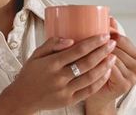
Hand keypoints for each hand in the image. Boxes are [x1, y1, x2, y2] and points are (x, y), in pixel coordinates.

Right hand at [0, 34, 117, 114]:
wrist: (22, 97)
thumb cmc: (30, 74)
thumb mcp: (36, 54)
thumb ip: (51, 44)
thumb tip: (71, 39)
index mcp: (51, 64)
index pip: (77, 51)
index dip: (93, 42)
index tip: (104, 36)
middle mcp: (59, 77)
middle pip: (87, 63)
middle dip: (103, 52)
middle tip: (112, 43)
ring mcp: (64, 90)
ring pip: (90, 77)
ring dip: (104, 66)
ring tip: (113, 57)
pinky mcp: (68, 101)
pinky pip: (88, 91)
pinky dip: (99, 82)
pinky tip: (106, 73)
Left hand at [87, 17, 135, 108]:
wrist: (99, 96)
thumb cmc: (102, 72)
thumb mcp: (108, 53)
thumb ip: (113, 37)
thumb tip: (109, 17)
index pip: (124, 39)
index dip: (111, 33)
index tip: (98, 27)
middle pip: (119, 48)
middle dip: (103, 41)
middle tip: (88, 36)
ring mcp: (133, 77)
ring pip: (114, 57)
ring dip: (99, 52)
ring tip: (85, 46)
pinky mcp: (125, 85)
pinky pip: (110, 69)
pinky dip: (99, 63)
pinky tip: (89, 60)